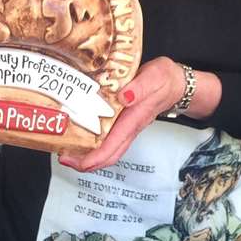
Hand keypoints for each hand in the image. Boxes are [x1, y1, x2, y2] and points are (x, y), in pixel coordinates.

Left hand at [59, 56, 187, 172]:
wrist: (176, 83)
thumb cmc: (165, 80)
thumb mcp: (154, 77)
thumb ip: (139, 87)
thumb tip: (124, 97)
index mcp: (133, 120)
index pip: (112, 147)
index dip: (93, 158)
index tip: (76, 161)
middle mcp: (129, 128)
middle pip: (108, 156)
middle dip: (85, 162)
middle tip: (63, 157)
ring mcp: (126, 128)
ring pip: (107, 150)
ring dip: (88, 155)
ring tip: (67, 150)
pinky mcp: (124, 123)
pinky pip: (108, 140)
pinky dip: (93, 143)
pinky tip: (81, 136)